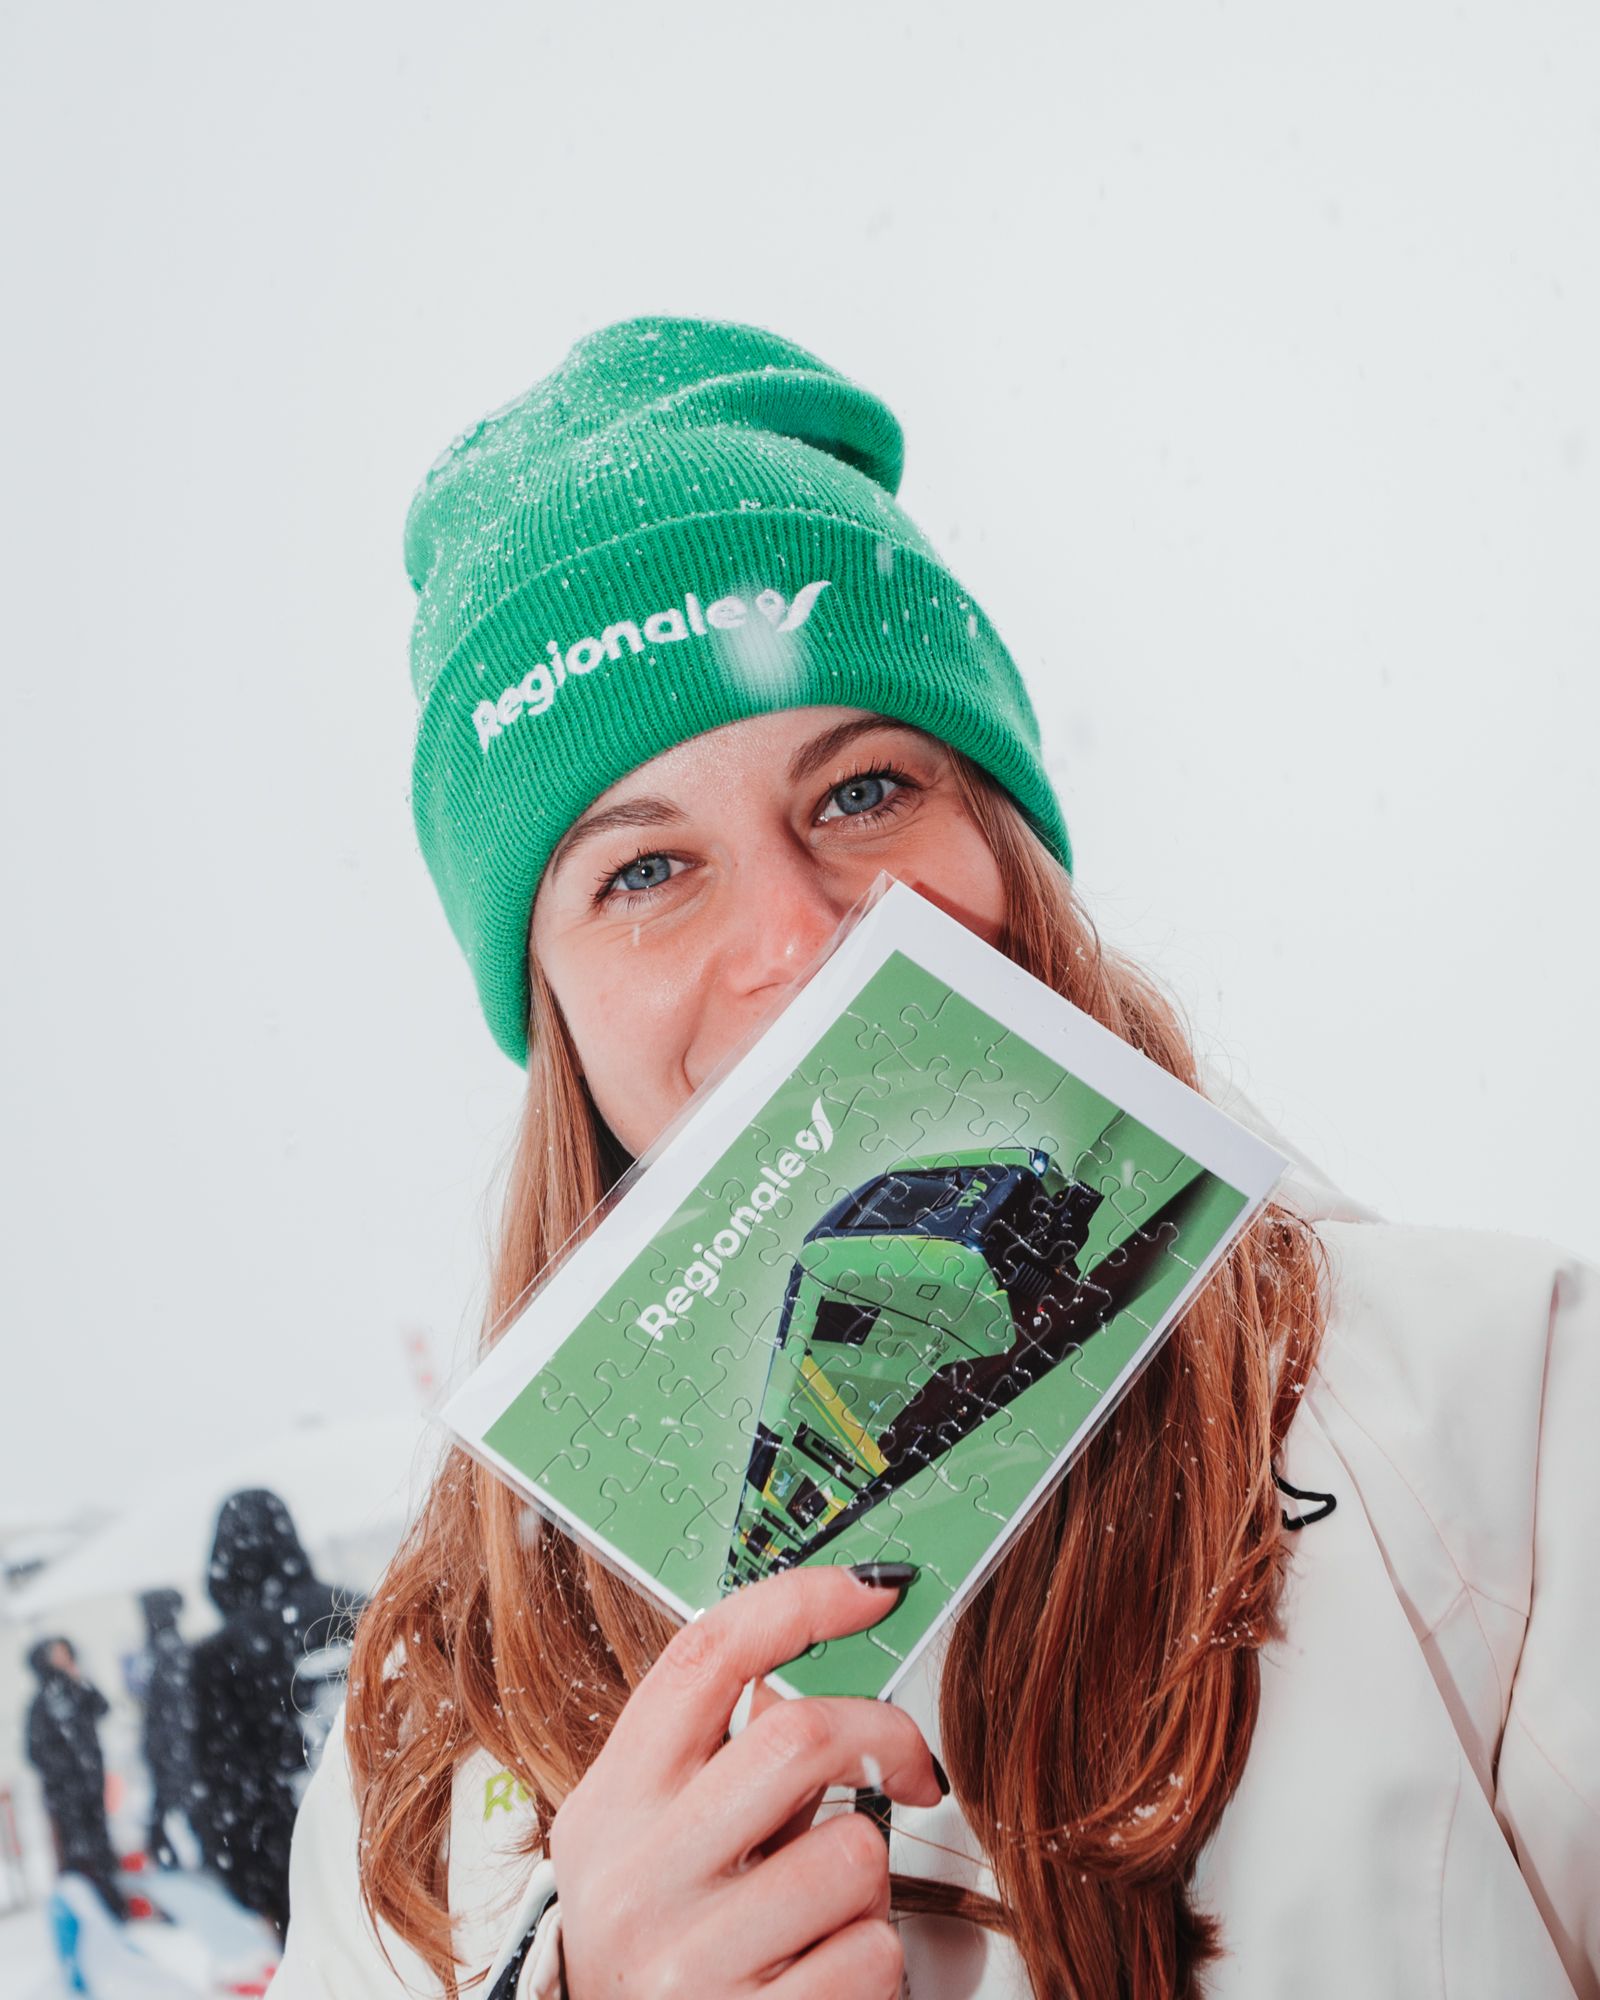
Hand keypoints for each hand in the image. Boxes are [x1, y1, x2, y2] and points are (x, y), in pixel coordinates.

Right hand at [549, 1562, 941, 1998]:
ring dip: (868, 1881)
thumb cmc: (657, 1942)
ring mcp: (689, 1959)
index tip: (875, 1589)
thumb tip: (814, 1659)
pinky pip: (873, 1952)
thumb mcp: (646, 1839)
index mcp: (612, 1802)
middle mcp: (637, 1875)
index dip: (801, 1603)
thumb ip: (712, 1759)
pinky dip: (870, 1960)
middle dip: (885, 1739)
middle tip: (909, 1768)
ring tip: (821, 1912)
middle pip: (799, 1736)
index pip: (706, 1657)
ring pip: (855, 1854)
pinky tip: (819, 1974)